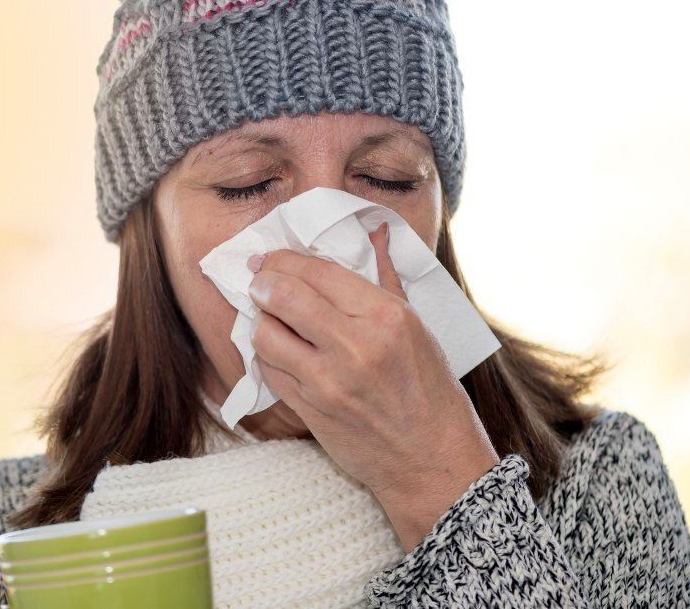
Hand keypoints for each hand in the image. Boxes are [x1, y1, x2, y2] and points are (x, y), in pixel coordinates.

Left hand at [245, 221, 498, 551]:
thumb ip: (387, 276)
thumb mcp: (418, 326)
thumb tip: (374, 230)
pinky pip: (268, 371)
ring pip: (265, 334)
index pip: (317, 271)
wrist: (430, 460)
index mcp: (386, 316)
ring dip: (261, 322)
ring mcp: (328, 381)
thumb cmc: (430, 390)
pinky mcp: (310, 410)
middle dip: (262, 282)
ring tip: (269, 318)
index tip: (269, 258)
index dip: (283, 259)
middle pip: (283, 296)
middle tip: (258, 281)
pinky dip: (266, 355)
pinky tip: (276, 350)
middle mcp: (356, 345)